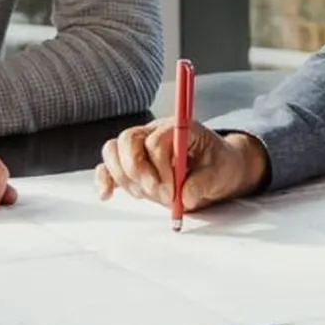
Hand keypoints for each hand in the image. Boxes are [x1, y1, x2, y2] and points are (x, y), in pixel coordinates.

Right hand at [95, 119, 267, 212]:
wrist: (216, 170)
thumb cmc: (219, 166)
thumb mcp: (221, 173)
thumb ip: (204, 183)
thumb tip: (185, 197)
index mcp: (178, 127)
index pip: (156, 140)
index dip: (161, 168)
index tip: (173, 192)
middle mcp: (154, 132)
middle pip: (128, 140)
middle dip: (138, 171)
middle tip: (156, 193)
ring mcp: (139, 147)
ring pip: (113, 151)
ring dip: (125, 178)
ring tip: (147, 195)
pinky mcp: (130, 165)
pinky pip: (107, 167)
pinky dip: (104, 180)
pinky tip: (106, 195)